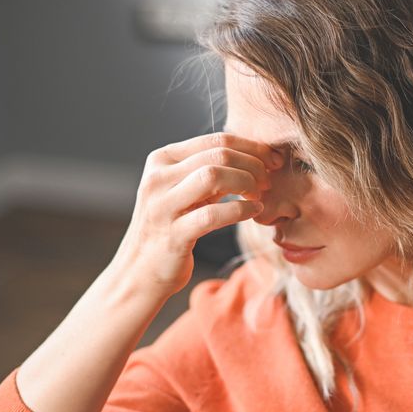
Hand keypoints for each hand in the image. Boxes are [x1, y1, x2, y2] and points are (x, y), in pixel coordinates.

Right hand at [108, 132, 283, 300]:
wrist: (140, 271)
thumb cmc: (171, 227)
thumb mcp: (186, 191)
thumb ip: (211, 171)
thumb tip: (258, 155)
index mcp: (162, 160)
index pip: (216, 139)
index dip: (252, 147)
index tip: (273, 159)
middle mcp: (158, 178)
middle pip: (218, 154)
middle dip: (253, 164)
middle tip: (268, 180)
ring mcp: (162, 206)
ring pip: (213, 176)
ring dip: (246, 182)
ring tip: (259, 195)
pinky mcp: (172, 234)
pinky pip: (213, 215)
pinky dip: (241, 210)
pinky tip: (255, 211)